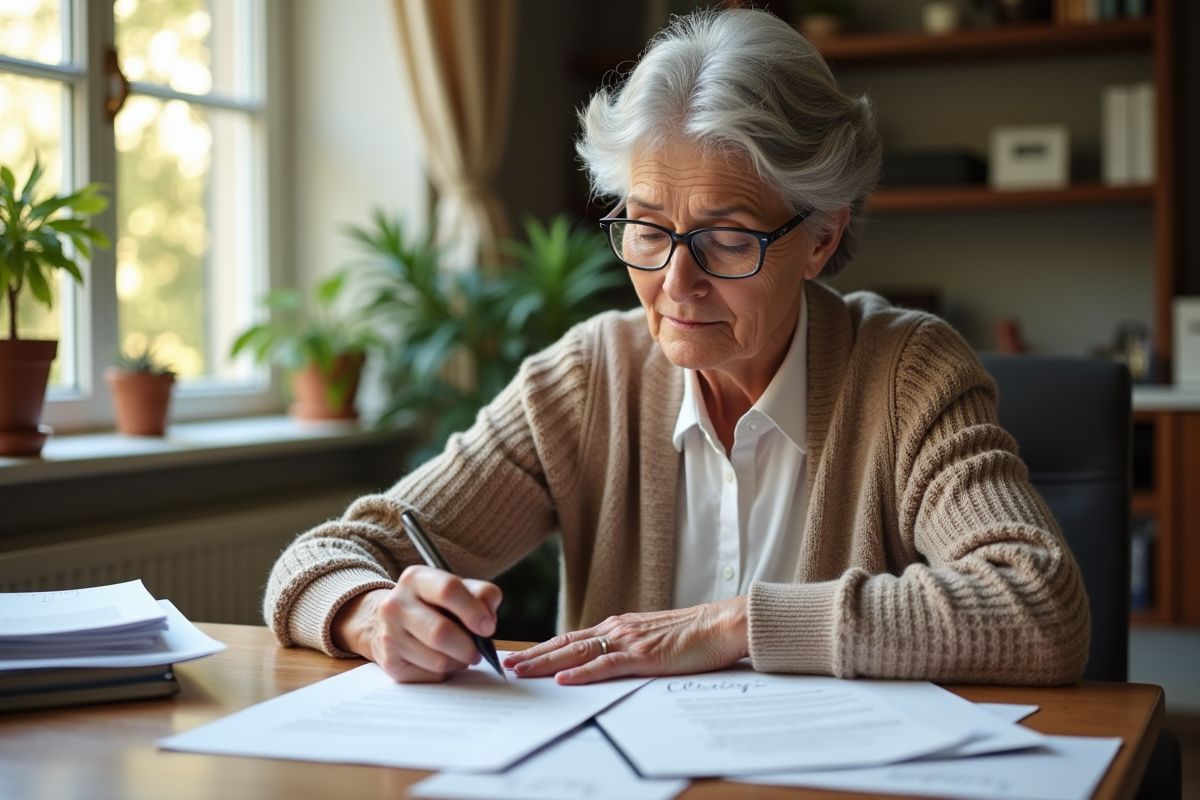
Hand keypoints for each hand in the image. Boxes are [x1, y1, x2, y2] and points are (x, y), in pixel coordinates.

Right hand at [332, 566, 501, 682]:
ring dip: (459, 661)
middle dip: (469, 646)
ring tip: (459, 652)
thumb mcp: (458, 588)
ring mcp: (389, 635)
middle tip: (478, 650)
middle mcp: (396, 605)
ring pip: (438, 660)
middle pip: (440, 632)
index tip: (488, 628)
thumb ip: (482, 595)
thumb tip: (488, 621)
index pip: (448, 590)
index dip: (473, 611)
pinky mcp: (391, 663)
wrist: (391, 622)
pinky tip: (442, 658)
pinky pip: (431, 676)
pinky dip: (446, 672)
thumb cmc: (434, 605)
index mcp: (415, 579)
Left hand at [502, 596, 747, 684]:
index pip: (572, 639)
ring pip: (577, 653)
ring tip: (520, 670)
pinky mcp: (644, 656)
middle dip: (533, 655)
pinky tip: (564, 680)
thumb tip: (608, 664)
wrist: (724, 623)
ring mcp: (629, 641)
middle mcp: (617, 629)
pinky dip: (582, 673)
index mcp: (619, 626)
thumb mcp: (654, 640)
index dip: (543, 648)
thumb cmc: (695, 635)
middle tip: (506, 664)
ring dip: (546, 663)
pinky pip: (606, 666)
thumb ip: (630, 649)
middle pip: (566, 644)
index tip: (520, 656)